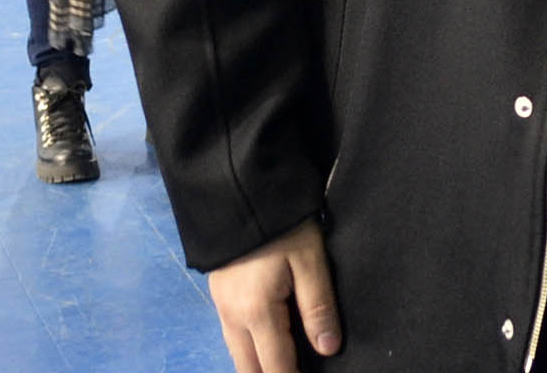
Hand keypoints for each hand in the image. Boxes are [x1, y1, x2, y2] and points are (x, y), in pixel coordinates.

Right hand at [208, 217, 340, 370]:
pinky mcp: (218, 296)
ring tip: (285, 364)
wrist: (241, 191)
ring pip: (237, 355)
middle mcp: (233, 317)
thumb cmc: (282, 225)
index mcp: (257, 313)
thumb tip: (329, 349)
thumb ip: (318, 307)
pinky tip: (266, 345)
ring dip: (258, 366)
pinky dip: (249, 350)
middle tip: (298, 372)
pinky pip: (232, 337)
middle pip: (250, 368)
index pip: (277, 366)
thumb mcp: (310, 261)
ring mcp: (220, 307)